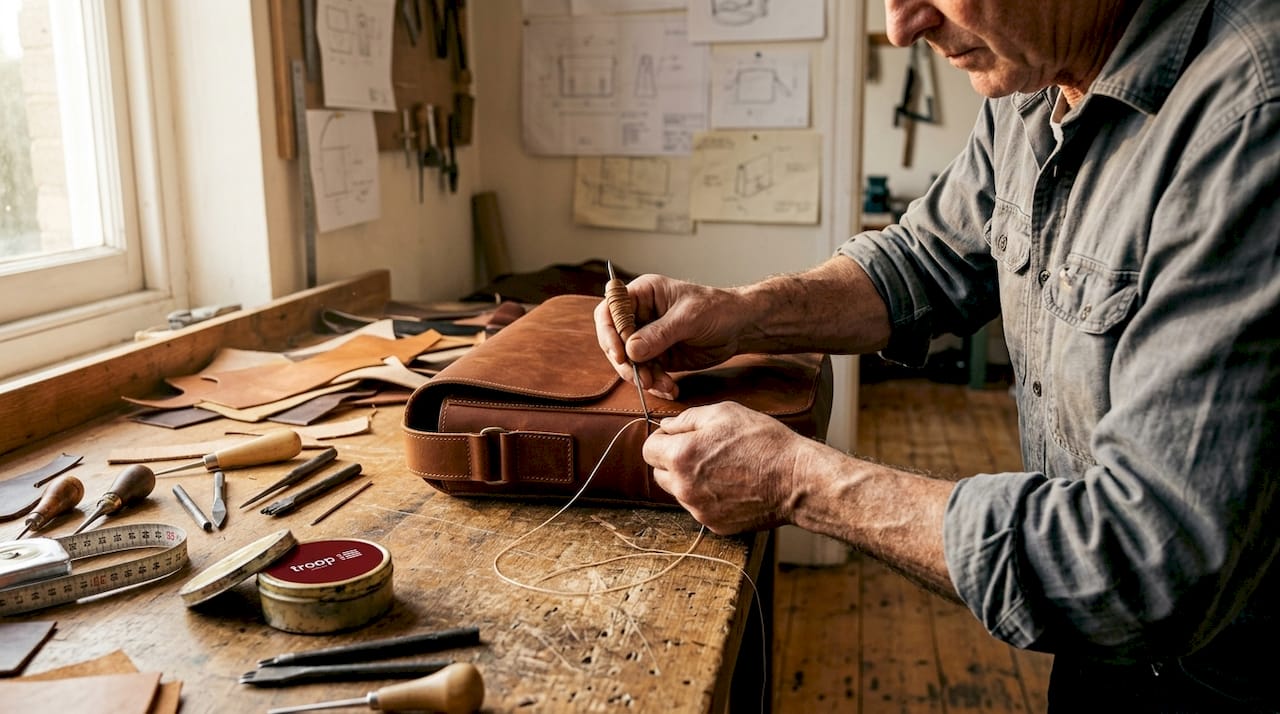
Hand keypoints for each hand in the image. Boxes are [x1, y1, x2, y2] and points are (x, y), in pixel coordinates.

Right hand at [594, 274, 746, 398]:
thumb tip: (631, 350)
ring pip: (629, 362)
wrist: (740, 326)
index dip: (609, 333)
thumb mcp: (689, 318)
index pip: (610, 311)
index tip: (621, 354)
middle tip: (643, 378)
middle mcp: (640, 315)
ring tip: (663, 385)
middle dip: (626, 363)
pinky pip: (646, 373)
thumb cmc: (717, 308)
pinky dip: (655, 384)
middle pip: (614, 341)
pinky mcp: (658, 356)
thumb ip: (660, 333)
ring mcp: (647, 337)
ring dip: (642, 377)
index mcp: (643, 294)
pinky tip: (670, 389)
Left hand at [643, 401, 810, 533]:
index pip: (648, 450)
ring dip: (689, 480)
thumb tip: (666, 426)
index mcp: (681, 456)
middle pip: (659, 474)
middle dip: (672, 461)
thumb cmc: (764, 442)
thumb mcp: (724, 413)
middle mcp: (683, 487)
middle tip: (702, 451)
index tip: (678, 437)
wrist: (796, 480)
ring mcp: (698, 510)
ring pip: (679, 492)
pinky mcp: (714, 525)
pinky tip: (732, 485)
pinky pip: (700, 508)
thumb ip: (687, 419)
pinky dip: (708, 497)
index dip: (662, 440)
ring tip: (721, 467)